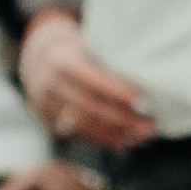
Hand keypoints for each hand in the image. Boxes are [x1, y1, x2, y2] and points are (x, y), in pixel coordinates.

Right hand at [20, 13, 153, 150]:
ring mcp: (49, 106)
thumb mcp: (88, 48)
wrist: (40, 62)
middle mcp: (52, 85)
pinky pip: (81, 136)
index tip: (145, 102)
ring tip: (142, 137)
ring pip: (87, 126)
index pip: (95, 81)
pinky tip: (126, 141)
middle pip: (92, 109)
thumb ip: (108, 62)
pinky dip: (105, 140)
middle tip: (150, 126)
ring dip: (117, 134)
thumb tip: (146, 78)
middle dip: (124, 120)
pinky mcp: (51, 122)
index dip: (120, 94)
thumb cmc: (78, 54)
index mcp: (63, 62)